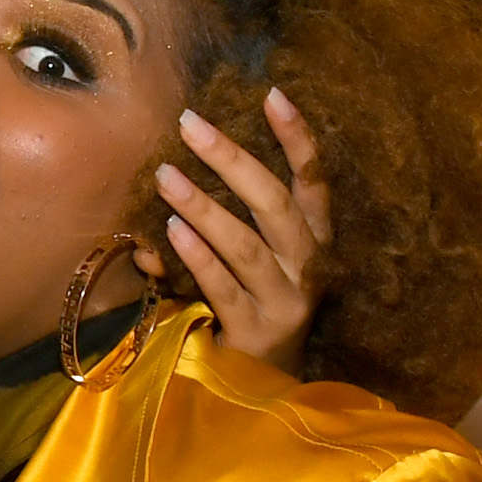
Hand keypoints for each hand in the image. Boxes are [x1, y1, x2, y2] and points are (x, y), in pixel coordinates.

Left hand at [143, 88, 331, 375]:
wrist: (263, 387)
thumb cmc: (253, 308)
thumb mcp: (259, 261)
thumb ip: (240, 219)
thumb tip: (186, 167)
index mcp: (315, 242)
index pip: (314, 182)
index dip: (298, 138)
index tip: (273, 94)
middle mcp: (309, 267)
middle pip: (275, 203)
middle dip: (232, 158)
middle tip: (190, 123)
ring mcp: (286, 301)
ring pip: (246, 244)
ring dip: (203, 205)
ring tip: (166, 174)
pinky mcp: (257, 332)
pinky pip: (223, 286)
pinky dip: (198, 256)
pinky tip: (170, 230)